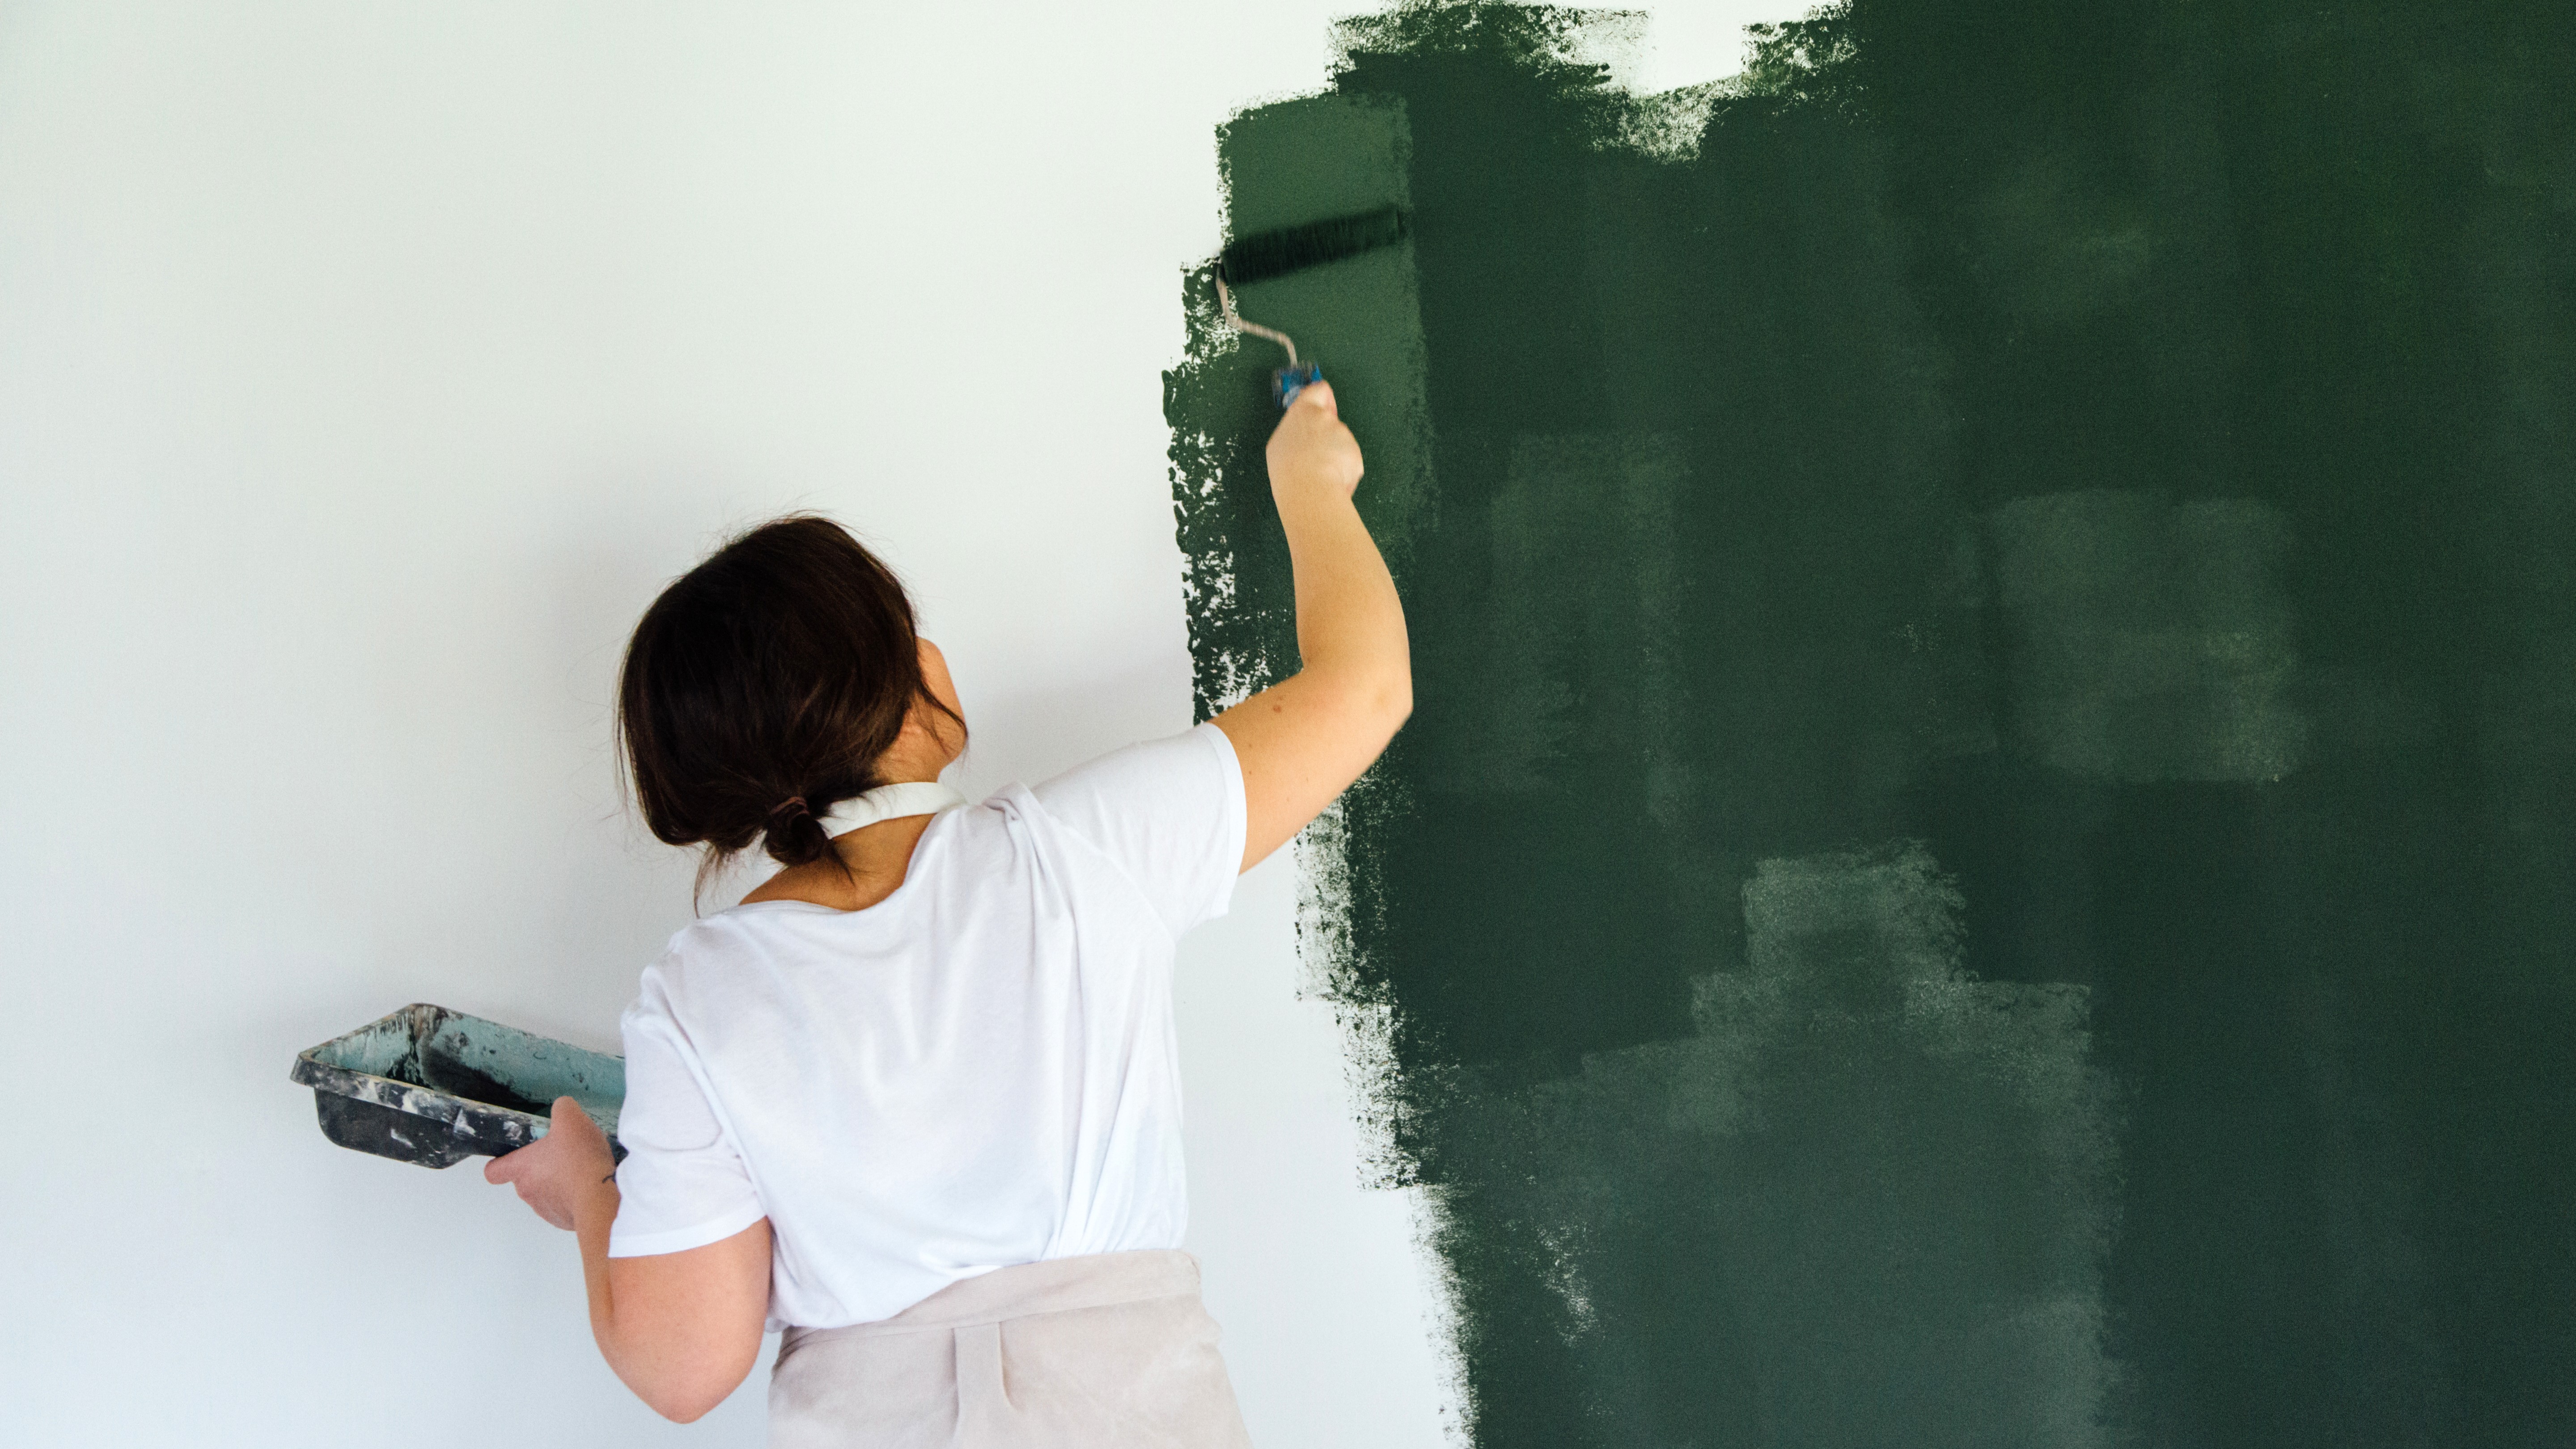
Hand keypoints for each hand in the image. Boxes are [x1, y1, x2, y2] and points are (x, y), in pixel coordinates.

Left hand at [486, 1096, 616, 1230]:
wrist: (601, 1198)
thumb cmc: (580, 1162)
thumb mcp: (571, 1119)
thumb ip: (562, 1108)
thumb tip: (563, 1108)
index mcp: (522, 1168)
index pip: (494, 1171)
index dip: (500, 1162)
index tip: (512, 1156)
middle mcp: (528, 1192)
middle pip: (526, 1179)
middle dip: (543, 1167)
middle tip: (563, 1154)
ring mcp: (546, 1209)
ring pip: (547, 1193)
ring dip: (560, 1182)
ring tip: (582, 1169)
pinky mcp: (564, 1221)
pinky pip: (566, 1205)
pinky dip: (576, 1196)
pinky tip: (591, 1184)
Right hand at [1266, 380, 1363, 502]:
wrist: (1308, 487)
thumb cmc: (1288, 468)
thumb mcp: (1279, 443)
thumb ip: (1294, 430)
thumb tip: (1300, 434)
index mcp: (1304, 411)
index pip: (1318, 390)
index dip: (1322, 397)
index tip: (1323, 403)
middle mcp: (1326, 418)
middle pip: (1329, 421)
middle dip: (1326, 435)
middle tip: (1314, 453)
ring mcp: (1343, 435)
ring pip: (1339, 443)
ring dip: (1333, 454)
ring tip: (1319, 471)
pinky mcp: (1355, 451)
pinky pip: (1348, 459)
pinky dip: (1342, 468)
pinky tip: (1330, 477)